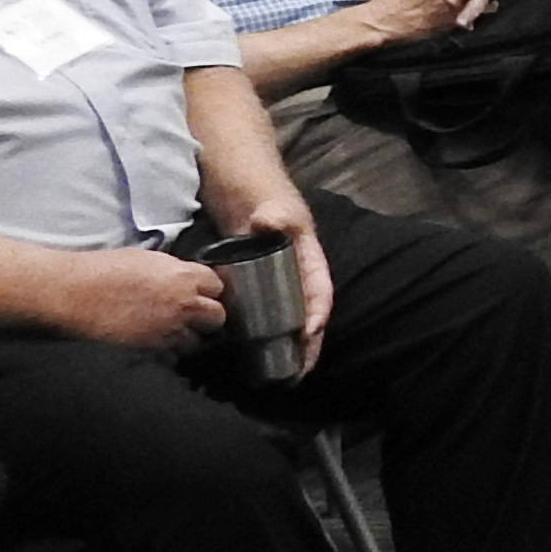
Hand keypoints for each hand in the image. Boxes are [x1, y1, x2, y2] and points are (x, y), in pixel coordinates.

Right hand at [56, 247, 229, 350]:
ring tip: (169, 330)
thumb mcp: (146, 259)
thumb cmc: (102, 270)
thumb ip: (175, 271)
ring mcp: (170, 332)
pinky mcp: (153, 352)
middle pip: (217, 317)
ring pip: (196, 341)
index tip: (202, 292)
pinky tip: (152, 342)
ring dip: (187, 337)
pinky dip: (166, 352)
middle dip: (207, 316)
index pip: (218, 285)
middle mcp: (184, 306)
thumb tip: (186, 279)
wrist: (72, 294)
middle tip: (192, 314)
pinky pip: (171, 357)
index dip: (209, 289)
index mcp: (184, 277)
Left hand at [223, 190, 335, 372]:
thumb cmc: (258, 188)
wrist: (230, 177)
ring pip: (286, 316)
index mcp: (308, 256)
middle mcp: (294, 271)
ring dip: (287, 344)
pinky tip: (253, 350)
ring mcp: (272, 277)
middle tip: (298, 374)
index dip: (318, 313)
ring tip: (282, 374)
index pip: (320, 290)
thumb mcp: (270, 201)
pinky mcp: (250, 279)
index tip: (308, 335)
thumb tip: (267, 222)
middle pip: (307, 313)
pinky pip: (262, 310)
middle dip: (307, 345)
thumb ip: (273, 213)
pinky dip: (262, 331)